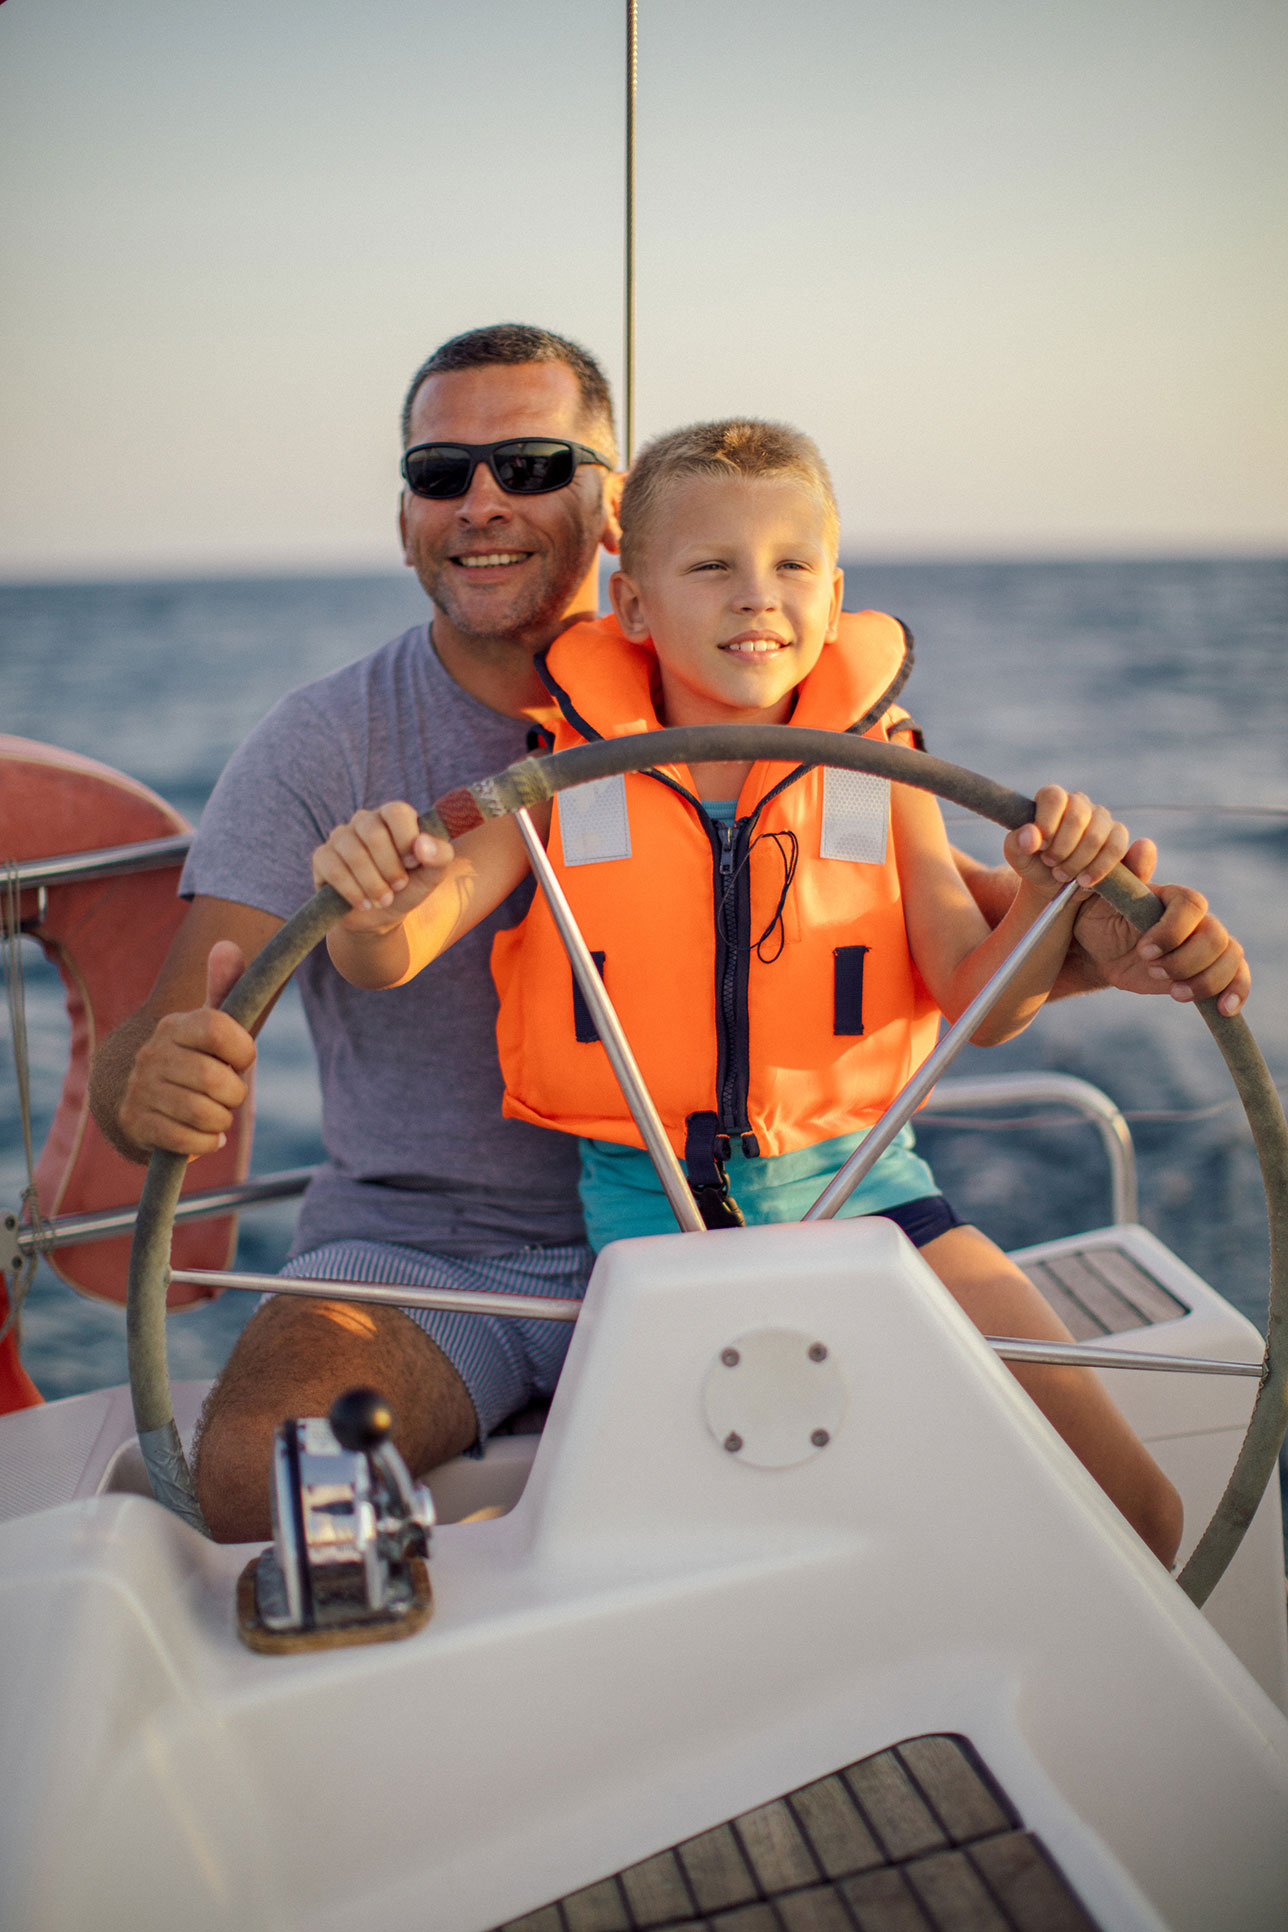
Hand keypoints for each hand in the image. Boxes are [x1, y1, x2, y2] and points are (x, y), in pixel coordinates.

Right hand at [118, 941, 256, 1156]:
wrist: (146, 1104)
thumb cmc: (195, 1061)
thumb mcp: (212, 1026)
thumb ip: (225, 988)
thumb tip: (226, 944)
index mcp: (175, 1025)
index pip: (220, 1028)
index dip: (243, 1050)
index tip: (240, 1058)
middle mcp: (152, 1053)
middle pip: (217, 1079)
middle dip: (234, 1094)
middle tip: (226, 1094)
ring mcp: (140, 1089)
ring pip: (205, 1113)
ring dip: (221, 1120)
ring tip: (213, 1114)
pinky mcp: (136, 1124)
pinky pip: (189, 1141)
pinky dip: (206, 1142)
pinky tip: (201, 1134)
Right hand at [312, 803, 453, 933]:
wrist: (380, 916)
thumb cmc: (407, 888)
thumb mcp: (432, 876)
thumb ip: (440, 857)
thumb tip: (423, 844)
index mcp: (393, 817)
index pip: (396, 812)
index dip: (406, 839)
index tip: (412, 864)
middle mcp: (365, 821)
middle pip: (373, 833)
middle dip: (389, 868)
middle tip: (398, 887)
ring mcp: (340, 837)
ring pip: (353, 853)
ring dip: (372, 884)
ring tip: (384, 900)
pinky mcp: (322, 857)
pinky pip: (333, 869)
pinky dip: (352, 891)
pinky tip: (363, 903)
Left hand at [1004, 786, 1130, 900]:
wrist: (1054, 884)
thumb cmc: (1034, 863)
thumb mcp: (1018, 857)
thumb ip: (1016, 843)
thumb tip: (1031, 836)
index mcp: (1052, 799)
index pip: (1054, 796)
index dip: (1047, 823)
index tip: (1041, 846)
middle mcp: (1079, 802)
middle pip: (1077, 816)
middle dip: (1062, 847)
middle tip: (1051, 863)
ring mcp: (1101, 817)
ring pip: (1096, 834)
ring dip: (1077, 861)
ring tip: (1062, 874)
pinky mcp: (1118, 835)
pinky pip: (1116, 847)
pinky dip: (1099, 867)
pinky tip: (1084, 880)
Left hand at [1073, 843, 1248, 1012]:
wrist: (1099, 950)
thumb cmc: (1099, 917)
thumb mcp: (1104, 898)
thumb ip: (1126, 874)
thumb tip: (1144, 847)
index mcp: (1173, 898)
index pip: (1192, 905)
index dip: (1172, 931)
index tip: (1143, 949)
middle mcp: (1196, 920)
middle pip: (1216, 937)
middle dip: (1185, 960)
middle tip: (1153, 970)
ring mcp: (1204, 947)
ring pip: (1230, 959)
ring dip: (1205, 980)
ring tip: (1175, 992)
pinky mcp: (1206, 971)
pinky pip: (1236, 978)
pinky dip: (1236, 992)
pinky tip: (1223, 1009)